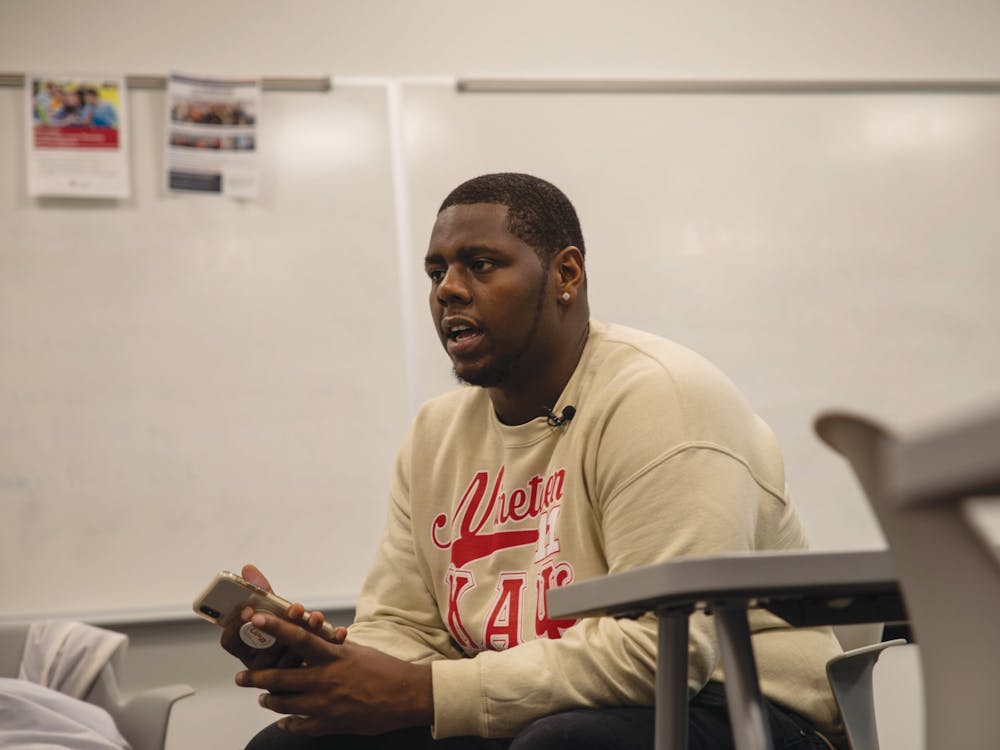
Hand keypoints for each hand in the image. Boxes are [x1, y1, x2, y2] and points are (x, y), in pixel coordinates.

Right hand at [220, 564, 347, 669]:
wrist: (314, 658)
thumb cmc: (282, 630)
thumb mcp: (271, 612)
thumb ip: (261, 593)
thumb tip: (249, 568)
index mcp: (245, 649)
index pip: (231, 640)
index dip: (237, 627)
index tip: (248, 611)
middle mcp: (260, 664)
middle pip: (266, 650)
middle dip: (282, 626)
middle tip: (294, 609)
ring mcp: (283, 675)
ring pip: (292, 657)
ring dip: (306, 634)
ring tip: (316, 618)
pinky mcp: (307, 677)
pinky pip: (317, 662)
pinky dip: (329, 643)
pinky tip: (339, 632)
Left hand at [235, 611, 432, 735]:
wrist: (406, 696)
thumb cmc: (384, 669)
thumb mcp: (356, 650)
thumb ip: (331, 646)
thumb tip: (313, 636)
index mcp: (333, 656)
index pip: (298, 637)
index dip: (275, 628)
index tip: (255, 619)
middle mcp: (326, 679)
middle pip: (281, 678)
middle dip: (256, 678)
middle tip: (241, 678)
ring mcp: (326, 704)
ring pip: (286, 704)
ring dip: (270, 700)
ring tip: (263, 698)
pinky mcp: (331, 723)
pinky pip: (301, 726)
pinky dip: (289, 723)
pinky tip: (284, 722)